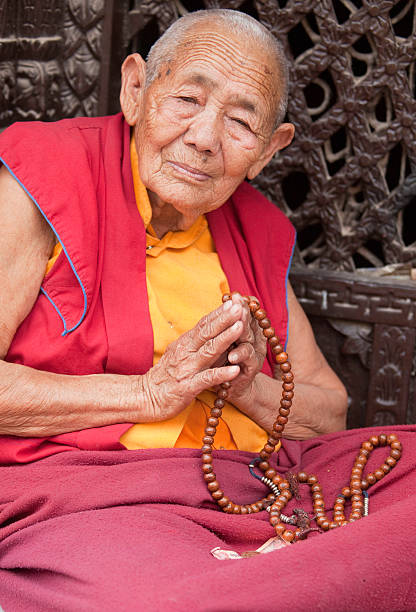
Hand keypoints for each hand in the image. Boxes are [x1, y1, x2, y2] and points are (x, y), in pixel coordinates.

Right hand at [141, 299, 247, 420]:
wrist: (146, 397)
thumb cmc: (166, 375)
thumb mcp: (179, 353)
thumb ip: (195, 341)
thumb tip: (212, 326)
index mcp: (185, 343)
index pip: (204, 324)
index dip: (219, 313)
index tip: (234, 301)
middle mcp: (186, 353)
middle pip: (207, 332)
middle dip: (225, 318)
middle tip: (240, 306)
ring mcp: (187, 369)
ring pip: (209, 351)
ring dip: (226, 338)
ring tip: (240, 327)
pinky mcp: (188, 387)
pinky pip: (207, 379)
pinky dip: (221, 374)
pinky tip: (235, 370)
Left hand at [217, 293, 266, 408]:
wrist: (231, 386)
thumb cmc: (224, 358)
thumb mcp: (223, 338)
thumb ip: (226, 321)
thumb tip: (228, 297)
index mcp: (247, 329)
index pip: (246, 313)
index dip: (241, 304)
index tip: (234, 295)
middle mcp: (253, 339)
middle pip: (248, 323)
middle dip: (243, 314)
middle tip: (237, 305)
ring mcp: (254, 354)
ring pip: (249, 340)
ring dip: (242, 333)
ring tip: (236, 327)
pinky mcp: (251, 369)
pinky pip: (247, 361)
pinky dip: (240, 357)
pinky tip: (232, 356)